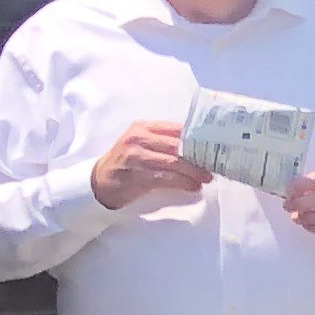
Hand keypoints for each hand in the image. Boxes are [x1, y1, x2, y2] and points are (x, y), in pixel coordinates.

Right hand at [92, 121, 209, 209]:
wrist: (99, 182)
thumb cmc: (127, 164)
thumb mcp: (142, 145)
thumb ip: (165, 142)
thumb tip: (200, 147)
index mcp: (143, 128)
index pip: (177, 129)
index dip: (199, 138)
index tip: (215, 147)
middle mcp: (138, 138)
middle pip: (179, 146)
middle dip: (200, 157)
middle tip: (214, 165)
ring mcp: (135, 157)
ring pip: (174, 162)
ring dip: (194, 172)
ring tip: (206, 178)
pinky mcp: (135, 176)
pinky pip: (166, 178)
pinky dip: (183, 183)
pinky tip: (193, 186)